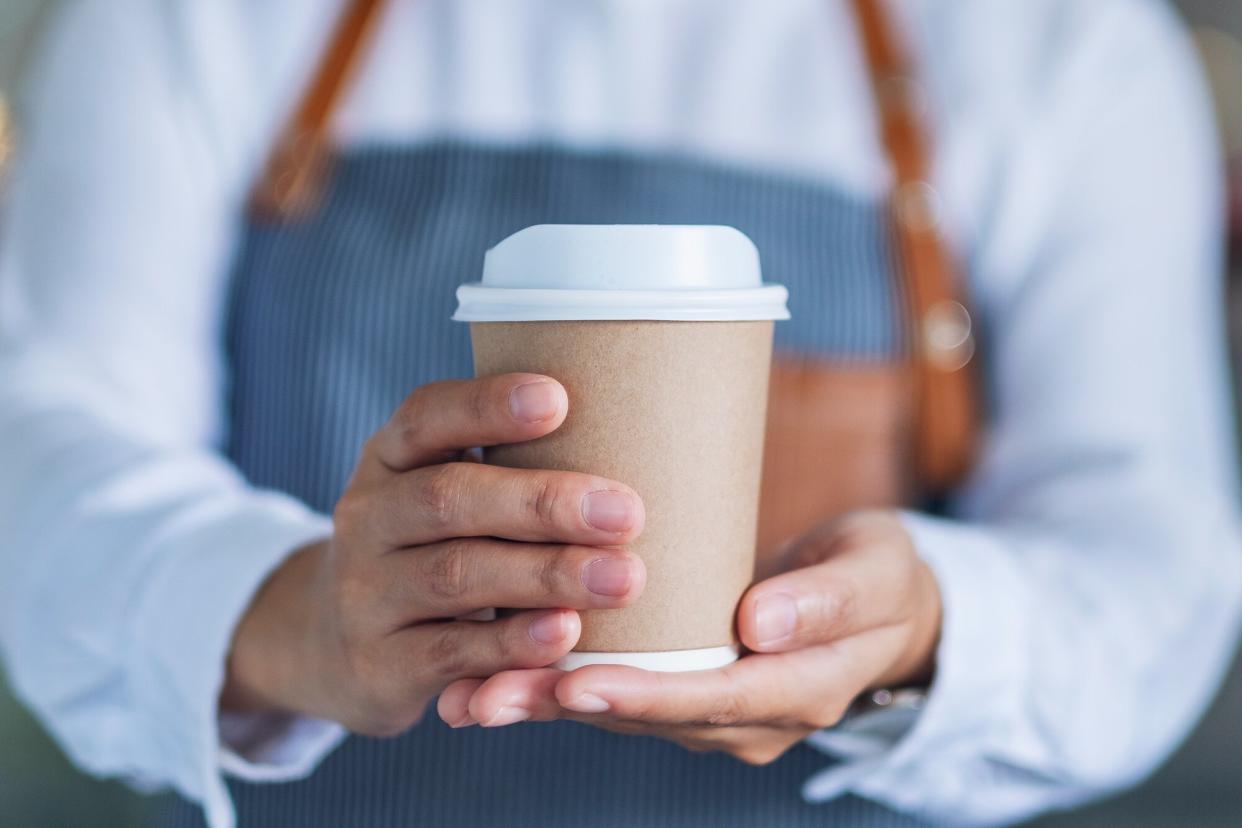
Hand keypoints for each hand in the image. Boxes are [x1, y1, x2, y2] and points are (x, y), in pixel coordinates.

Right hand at [221, 374, 646, 735]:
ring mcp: (365, 592)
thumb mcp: (444, 493)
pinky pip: (450, 651)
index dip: (487, 406)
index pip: (427, 416)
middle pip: (450, 499)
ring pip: (455, 576)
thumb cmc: (433, 548)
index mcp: (390, 457)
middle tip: (626, 513)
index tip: (558, 399)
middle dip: (542, 504)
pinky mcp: (378, 664)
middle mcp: (368, 516)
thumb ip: (510, 466)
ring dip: (546, 576)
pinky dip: (512, 643)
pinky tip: (566, 634)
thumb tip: (631, 433)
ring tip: (622, 579)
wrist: (338, 645)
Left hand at [436, 511, 939, 762]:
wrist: (881, 602)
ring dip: (546, 701)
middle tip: (487, 695)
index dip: (643, 695)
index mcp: (799, 690)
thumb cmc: (879, 575)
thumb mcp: (875, 572)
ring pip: (622, 712)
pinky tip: (495, 674)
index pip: (712, 700)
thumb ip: (825, 598)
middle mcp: (748, 719)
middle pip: (649, 717)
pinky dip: (559, 684)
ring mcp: (715, 712)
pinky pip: (621, 692)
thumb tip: (757, 626)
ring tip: (468, 692)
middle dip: (566, 706)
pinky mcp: (687, 688)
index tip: (578, 684)